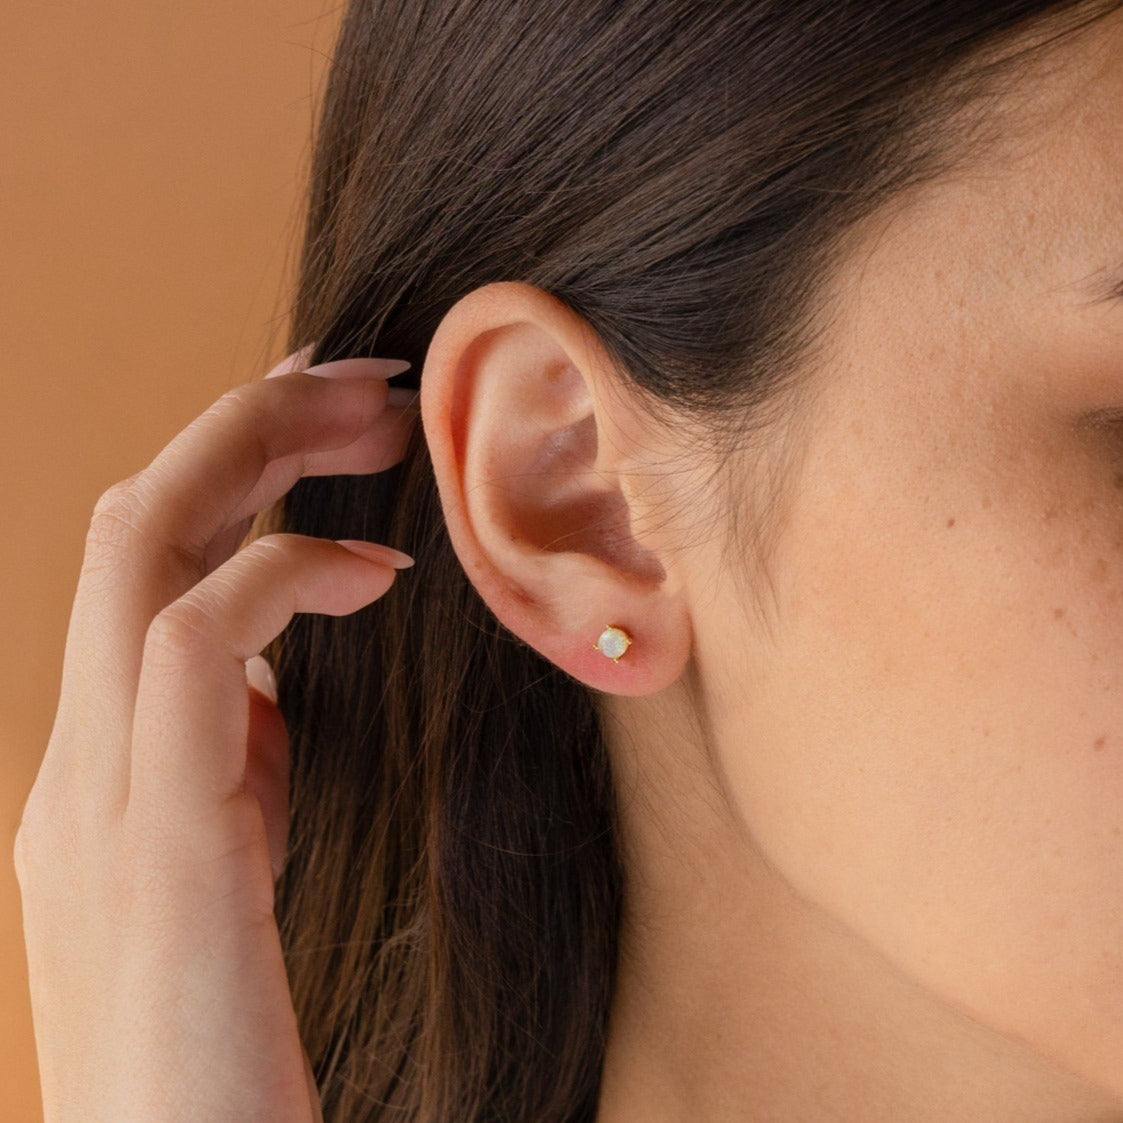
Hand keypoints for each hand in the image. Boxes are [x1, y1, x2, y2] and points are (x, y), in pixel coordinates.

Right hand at [13, 349, 418, 1121]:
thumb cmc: (224, 1057)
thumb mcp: (225, 883)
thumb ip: (229, 781)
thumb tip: (273, 693)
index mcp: (99, 775)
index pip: (144, 571)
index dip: (230, 474)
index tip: (324, 428)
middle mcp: (77, 767)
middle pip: (137, 522)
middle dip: (247, 429)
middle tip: (363, 382)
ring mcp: (99, 798)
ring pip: (141, 548)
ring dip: (259, 458)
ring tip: (374, 423)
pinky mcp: (157, 841)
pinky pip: (197, 646)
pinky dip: (285, 576)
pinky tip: (378, 574)